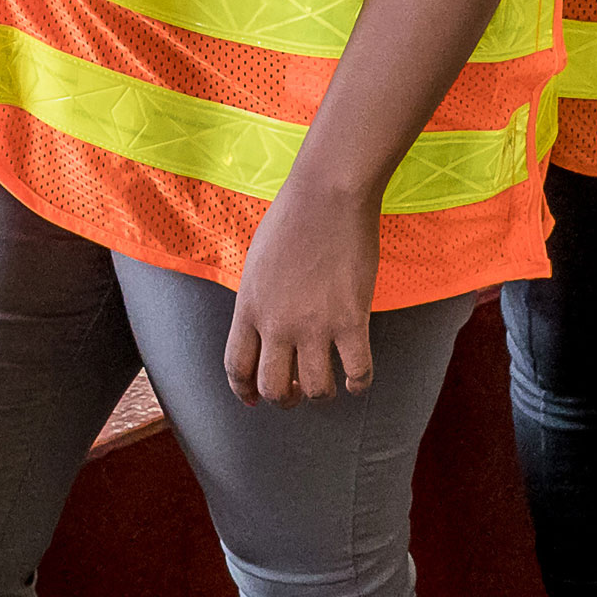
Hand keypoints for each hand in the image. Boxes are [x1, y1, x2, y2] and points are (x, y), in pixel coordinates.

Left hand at [225, 180, 377, 404]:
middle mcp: (277, 324)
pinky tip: (358, 378)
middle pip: (273, 387)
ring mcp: (314, 325)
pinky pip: (358, 372)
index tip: (253, 399)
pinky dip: (359, 383)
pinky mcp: (351, 320)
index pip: (237, 367)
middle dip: (284, 399)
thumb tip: (265, 327)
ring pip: (315, 389)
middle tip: (296, 394)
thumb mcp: (257, 264)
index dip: (244, 391)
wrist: (327, 196)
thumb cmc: (292, 219)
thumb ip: (257, 301)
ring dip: (321, 395)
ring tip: (329, 386)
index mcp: (249, 307)